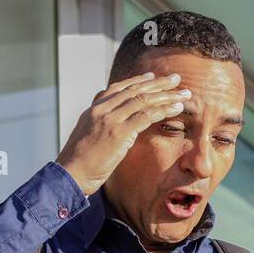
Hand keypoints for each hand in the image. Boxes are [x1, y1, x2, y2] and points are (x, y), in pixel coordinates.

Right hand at [57, 72, 191, 194]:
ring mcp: (110, 119)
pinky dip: (164, 110)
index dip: (138, 81)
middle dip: (158, 83)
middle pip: (135, 89)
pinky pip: (146, 115)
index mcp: (94, 110)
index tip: (153, 77)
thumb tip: (114, 129)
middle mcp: (102, 110)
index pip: (118, 88)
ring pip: (144, 99)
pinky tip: (177, 108)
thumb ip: (100, 129)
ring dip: (167, 95)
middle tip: (176, 77)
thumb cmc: (78, 165)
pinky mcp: (119, 132)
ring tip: (184, 93)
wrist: (69, 175)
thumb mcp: (87, 140)